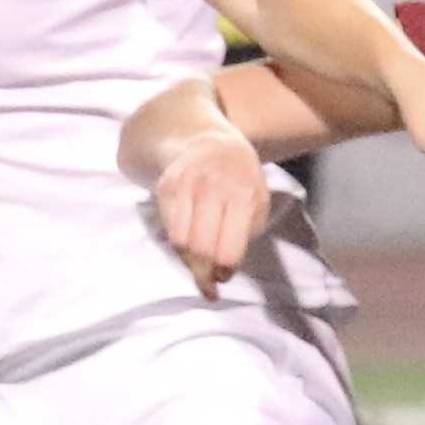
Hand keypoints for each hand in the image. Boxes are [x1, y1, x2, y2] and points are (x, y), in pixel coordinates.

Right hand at [153, 123, 273, 297]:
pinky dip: (178, 246)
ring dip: (189, 263)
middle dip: (205, 274)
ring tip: (199, 266)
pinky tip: (189, 247)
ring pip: (180, 243)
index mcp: (243, 195)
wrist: (211, 143)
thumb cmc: (241, 181)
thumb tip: (222, 271)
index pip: (228, 249)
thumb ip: (245, 234)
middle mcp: (212, 188)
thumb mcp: (258, 202)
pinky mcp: (166, 187)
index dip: (224, 271)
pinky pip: (168, 230)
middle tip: (209, 281)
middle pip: (201, 249)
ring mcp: (186, 185)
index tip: (223, 277)